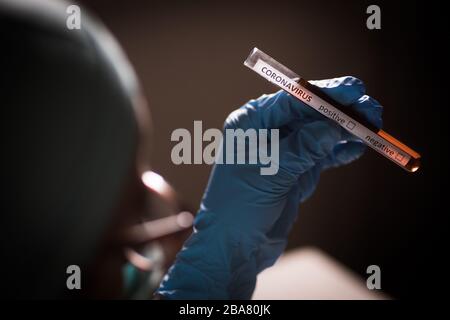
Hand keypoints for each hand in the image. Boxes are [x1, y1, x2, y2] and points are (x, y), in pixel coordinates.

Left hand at [157, 76, 382, 298]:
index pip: (293, 99)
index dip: (325, 93)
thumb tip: (333, 126)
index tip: (354, 90)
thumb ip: (302, 148)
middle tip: (372, 110)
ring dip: (346, 131)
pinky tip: (357, 149)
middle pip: (311, 113)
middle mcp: (267, 131)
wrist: (234, 245)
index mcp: (252, 122)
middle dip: (342, 111)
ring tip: (373, 129)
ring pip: (320, 133)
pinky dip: (339, 151)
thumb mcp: (270, 172)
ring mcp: (283, 151)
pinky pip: (322, 155)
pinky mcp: (295, 170)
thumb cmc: (239, 206)